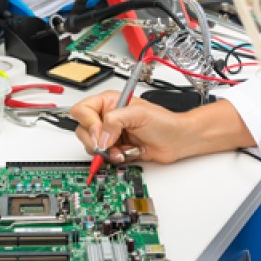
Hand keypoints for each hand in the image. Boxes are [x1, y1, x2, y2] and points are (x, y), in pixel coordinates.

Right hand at [70, 91, 190, 164]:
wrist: (177, 141)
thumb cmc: (164, 123)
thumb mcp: (138, 114)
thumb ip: (115, 121)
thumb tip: (101, 136)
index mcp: (109, 102)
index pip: (83, 111)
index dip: (89, 124)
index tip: (101, 134)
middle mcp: (107, 118)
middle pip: (83, 131)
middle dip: (96, 142)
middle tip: (108, 146)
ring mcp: (111, 135)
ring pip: (92, 147)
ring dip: (107, 152)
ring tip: (122, 151)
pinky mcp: (116, 149)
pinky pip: (104, 157)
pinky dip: (114, 158)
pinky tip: (126, 154)